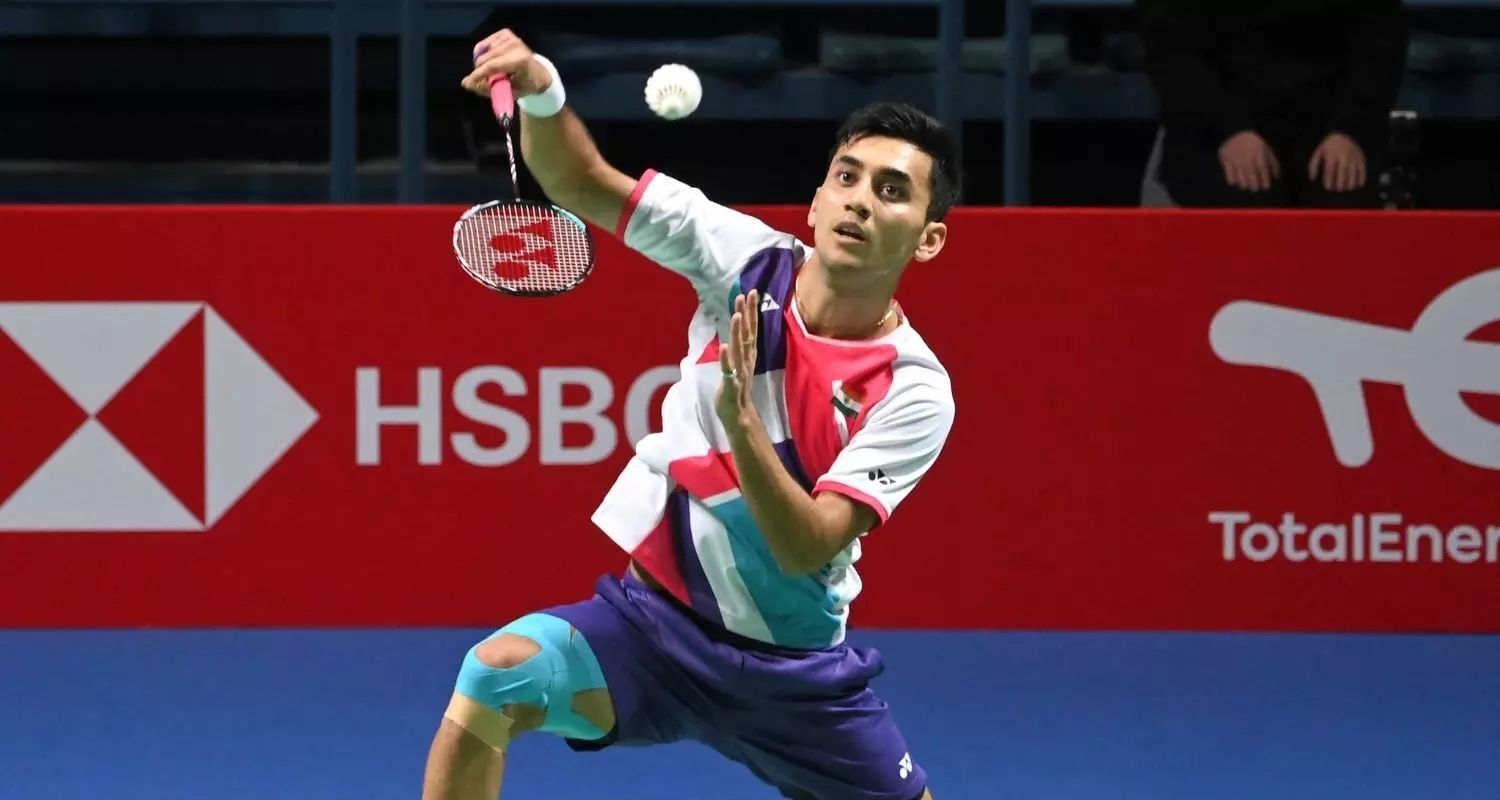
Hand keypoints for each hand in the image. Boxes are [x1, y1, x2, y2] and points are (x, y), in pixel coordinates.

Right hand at [461, 29, 551, 96]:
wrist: (540, 73)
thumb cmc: (525, 86)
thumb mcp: (509, 93)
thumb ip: (487, 89)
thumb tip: (465, 83)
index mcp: (520, 61)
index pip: (492, 66)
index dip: (477, 75)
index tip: (468, 83)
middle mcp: (515, 45)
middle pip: (484, 59)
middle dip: (480, 72)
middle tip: (485, 81)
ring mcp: (510, 38)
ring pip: (482, 51)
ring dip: (484, 63)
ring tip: (494, 71)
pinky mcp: (505, 33)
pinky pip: (485, 44)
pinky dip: (485, 53)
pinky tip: (494, 59)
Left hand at [716, 291, 761, 433]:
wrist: (738, 415)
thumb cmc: (736, 388)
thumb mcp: (739, 363)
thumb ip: (740, 346)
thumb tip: (740, 327)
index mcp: (748, 354)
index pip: (751, 329)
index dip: (751, 311)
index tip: (751, 292)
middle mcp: (746, 360)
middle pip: (747, 334)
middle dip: (746, 314)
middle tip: (746, 294)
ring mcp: (739, 372)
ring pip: (739, 349)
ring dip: (737, 332)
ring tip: (736, 315)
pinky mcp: (730, 385)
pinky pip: (728, 370)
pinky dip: (727, 359)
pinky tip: (725, 347)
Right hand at [1218, 131, 1280, 192]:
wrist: (1236, 132)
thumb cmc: (1254, 143)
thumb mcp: (1266, 149)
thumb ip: (1272, 162)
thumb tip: (1276, 176)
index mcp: (1258, 152)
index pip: (1263, 169)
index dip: (1265, 179)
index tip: (1266, 187)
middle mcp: (1247, 156)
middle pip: (1251, 174)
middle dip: (1254, 184)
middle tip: (1255, 189)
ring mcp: (1235, 158)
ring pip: (1240, 175)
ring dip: (1244, 183)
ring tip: (1246, 186)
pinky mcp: (1226, 159)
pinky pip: (1229, 173)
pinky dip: (1232, 180)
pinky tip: (1236, 182)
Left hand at [1308, 133, 1366, 192]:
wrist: (1344, 132)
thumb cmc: (1329, 146)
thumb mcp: (1318, 153)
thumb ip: (1313, 165)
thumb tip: (1313, 178)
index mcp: (1331, 155)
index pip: (1330, 170)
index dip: (1329, 180)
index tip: (1328, 187)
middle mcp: (1343, 156)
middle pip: (1342, 172)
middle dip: (1340, 183)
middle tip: (1338, 189)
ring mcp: (1353, 157)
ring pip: (1353, 172)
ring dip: (1351, 182)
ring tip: (1348, 188)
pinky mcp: (1360, 157)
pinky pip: (1362, 169)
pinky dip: (1362, 178)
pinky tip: (1359, 184)